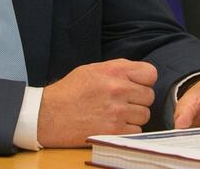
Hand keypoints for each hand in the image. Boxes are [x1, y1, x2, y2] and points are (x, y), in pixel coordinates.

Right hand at [37, 59, 156, 147]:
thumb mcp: (93, 69)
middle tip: (123, 102)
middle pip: (149, 96)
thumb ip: (118, 69)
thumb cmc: (70, 91)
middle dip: (138, 100)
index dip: (144, 81)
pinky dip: (128, 130)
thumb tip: (140, 74)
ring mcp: (117, 111)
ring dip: (134, 117)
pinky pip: (136, 131)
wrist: (48, 115)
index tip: (136, 86)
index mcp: (115, 70)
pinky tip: (113, 125)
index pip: (150, 73)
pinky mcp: (114, 131)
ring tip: (116, 114)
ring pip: (145, 115)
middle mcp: (119, 89)